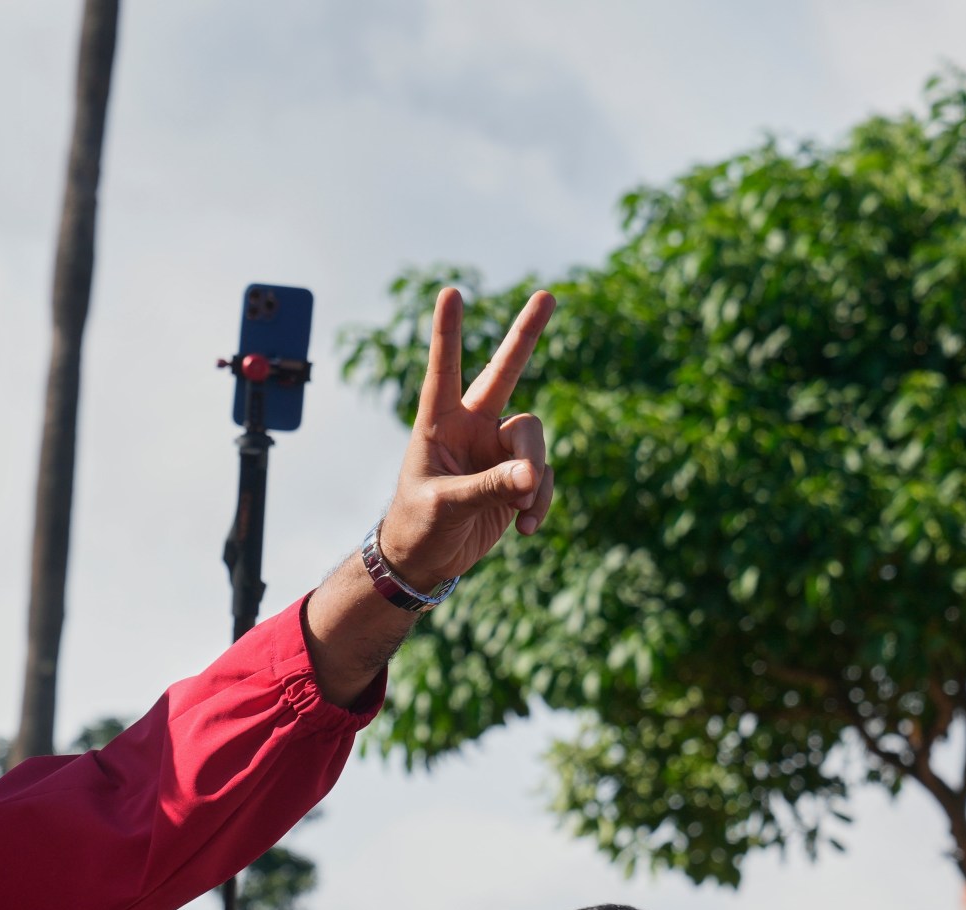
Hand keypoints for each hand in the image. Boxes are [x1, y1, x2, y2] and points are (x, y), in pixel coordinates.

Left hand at [374, 286, 557, 589]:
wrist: (425, 561)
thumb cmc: (419, 525)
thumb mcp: (447, 505)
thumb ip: (489, 487)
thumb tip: (532, 477)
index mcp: (438, 423)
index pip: (444, 369)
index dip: (448, 332)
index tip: (450, 292)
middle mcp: (471, 426)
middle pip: (504, 373)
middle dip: (525, 335)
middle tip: (547, 294)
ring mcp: (497, 450)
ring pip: (533, 440)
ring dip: (532, 476)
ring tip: (519, 509)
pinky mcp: (516, 477)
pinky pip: (542, 478)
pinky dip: (539, 502)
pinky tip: (526, 528)